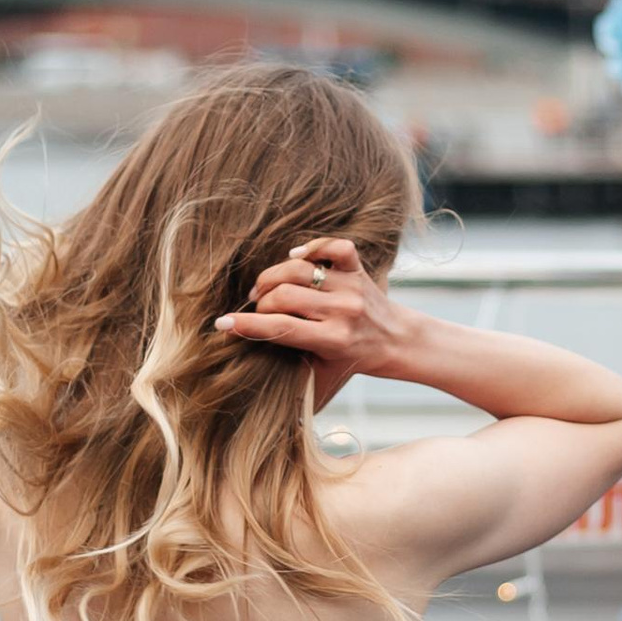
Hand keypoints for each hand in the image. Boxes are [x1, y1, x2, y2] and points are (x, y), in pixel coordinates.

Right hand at [213, 238, 415, 399]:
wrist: (399, 341)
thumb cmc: (355, 362)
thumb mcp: (325, 374)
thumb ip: (293, 366)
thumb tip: (248, 359)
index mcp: (333, 340)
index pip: (280, 328)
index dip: (246, 326)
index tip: (222, 324)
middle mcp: (342, 311)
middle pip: (284, 296)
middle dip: (261, 304)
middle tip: (258, 310)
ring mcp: (351, 286)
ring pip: (299, 269)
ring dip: (273, 277)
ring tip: (266, 289)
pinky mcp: (358, 269)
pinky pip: (334, 247)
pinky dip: (312, 246)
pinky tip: (296, 255)